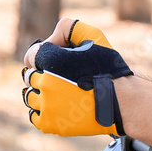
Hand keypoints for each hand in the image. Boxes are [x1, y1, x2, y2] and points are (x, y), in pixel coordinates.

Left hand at [22, 19, 132, 135]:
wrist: (121, 102)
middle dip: (43, 74)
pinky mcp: (50, 123)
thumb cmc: (109, 69)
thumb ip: (68, 27)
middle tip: (63, 78)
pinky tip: (59, 107)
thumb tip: (50, 40)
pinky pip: (35, 116)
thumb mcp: (92, 35)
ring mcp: (46, 105)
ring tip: (61, 93)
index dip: (44, 56)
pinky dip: (43, 112)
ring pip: (30, 97)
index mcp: (50, 59)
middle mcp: (44, 82)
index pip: (31, 56)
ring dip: (41, 93)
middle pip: (30, 76)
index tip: (59, 61)